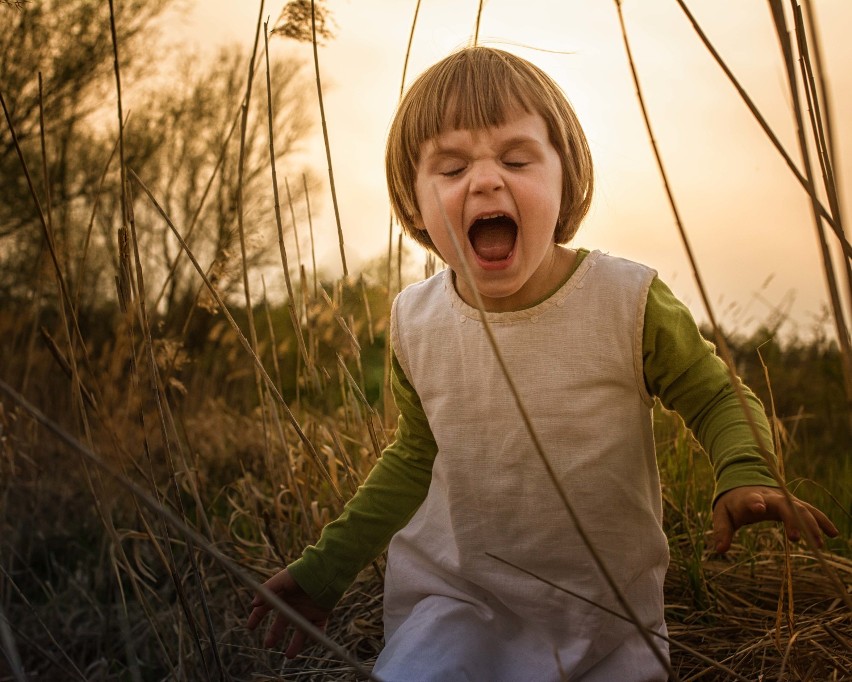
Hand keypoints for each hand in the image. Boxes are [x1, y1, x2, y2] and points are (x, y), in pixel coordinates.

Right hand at [247, 568, 331, 657]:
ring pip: (300, 631)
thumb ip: (268, 590)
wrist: (324, 572)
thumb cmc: (302, 573)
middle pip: (282, 623)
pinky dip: (316, 635)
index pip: (266, 608)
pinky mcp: (321, 614)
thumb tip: (254, 604)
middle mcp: (294, 606)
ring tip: (289, 656)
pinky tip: (312, 640)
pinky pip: (318, 629)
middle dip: (274, 634)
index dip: (257, 617)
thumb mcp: (282, 579)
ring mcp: (307, 611)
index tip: (250, 627)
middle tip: (268, 644)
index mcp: (283, 596)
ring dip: (295, 644)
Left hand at [712, 485, 837, 553]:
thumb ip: (721, 531)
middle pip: (784, 504)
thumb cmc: (732, 503)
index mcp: (749, 498)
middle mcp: (769, 497)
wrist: (744, 483)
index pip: (752, 498)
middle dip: (792, 519)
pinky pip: (810, 510)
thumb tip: (720, 550)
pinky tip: (833, 534)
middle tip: (796, 539)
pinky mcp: (793, 503)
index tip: (758, 507)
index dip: (754, 501)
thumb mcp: (722, 515)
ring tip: (819, 545)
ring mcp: (784, 499)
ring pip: (801, 507)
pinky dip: (821, 520)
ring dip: (811, 524)